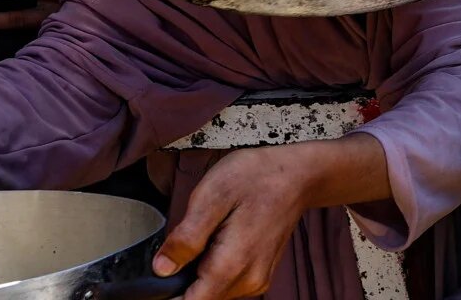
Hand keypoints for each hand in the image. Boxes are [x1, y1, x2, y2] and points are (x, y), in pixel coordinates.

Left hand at [152, 145, 311, 299]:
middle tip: (187, 239)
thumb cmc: (258, 177)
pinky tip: (220, 240)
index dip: (167, 291)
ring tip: (208, 234)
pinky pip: (226, 284)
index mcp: (232, 265)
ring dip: (199, 272)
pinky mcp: (260, 275)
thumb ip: (186, 237)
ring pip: (212, 292)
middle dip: (183, 276)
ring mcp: (257, 280)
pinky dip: (215, 269)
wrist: (298, 174)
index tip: (166, 264)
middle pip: (199, 297)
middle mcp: (248, 280)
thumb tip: (162, 268)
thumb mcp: (212, 195)